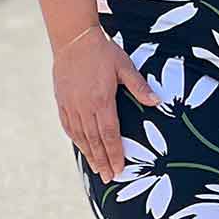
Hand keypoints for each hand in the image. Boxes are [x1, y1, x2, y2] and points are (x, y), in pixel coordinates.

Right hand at [53, 26, 162, 183]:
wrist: (73, 39)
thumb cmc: (104, 52)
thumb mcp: (125, 67)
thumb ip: (139, 87)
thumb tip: (156, 102)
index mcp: (102, 100)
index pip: (110, 134)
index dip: (115, 153)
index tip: (119, 169)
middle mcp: (84, 107)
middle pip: (94, 141)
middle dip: (103, 161)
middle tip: (109, 178)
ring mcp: (71, 105)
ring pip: (80, 136)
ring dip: (89, 154)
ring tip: (96, 169)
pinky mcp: (62, 101)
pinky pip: (68, 125)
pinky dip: (75, 139)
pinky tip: (81, 147)